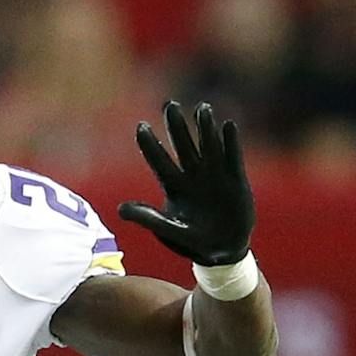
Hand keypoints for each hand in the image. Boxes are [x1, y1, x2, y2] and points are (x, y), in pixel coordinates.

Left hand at [118, 102, 254, 265]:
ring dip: (205, 128)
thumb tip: (120, 209)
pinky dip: (230, 142)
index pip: (159, 161)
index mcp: (173, 187)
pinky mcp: (235, 178)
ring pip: (208, 146)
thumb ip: (147, 218)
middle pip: (182, 146)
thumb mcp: (168, 231)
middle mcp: (192, 176)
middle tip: (169, 105)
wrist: (222, 250)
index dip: (149, 144)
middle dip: (176, 127)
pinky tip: (227, 125)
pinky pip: (232, 156)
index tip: (140, 126)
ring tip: (202, 109)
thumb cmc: (191, 242)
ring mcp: (214, 175)